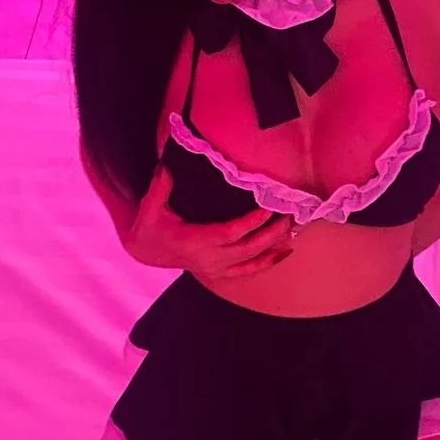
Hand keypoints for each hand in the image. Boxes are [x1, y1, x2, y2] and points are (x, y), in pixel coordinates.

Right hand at [123, 162, 296, 277]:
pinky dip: (268, 262)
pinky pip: (248, 270)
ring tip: (292, 229)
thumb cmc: (150, 228)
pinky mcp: (220, 273)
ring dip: (273, 245)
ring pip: (251, 260)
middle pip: (247, 248)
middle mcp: (208, 259)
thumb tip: (166, 166)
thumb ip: (160, 188)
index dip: (251, 222)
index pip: (229, 233)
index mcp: (194, 242)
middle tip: (288, 215)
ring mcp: (215, 269)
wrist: (147, 253)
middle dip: (270, 233)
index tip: (268, 208)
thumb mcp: (150, 208)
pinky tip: (285, 251)